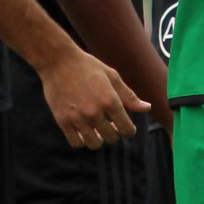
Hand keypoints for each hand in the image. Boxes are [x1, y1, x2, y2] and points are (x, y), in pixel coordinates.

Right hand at [36, 44, 151, 148]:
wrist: (57, 60)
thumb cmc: (86, 66)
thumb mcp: (111, 76)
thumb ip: (129, 96)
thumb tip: (147, 108)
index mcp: (110, 101)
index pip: (127, 129)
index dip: (128, 129)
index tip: (124, 125)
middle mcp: (95, 112)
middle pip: (112, 138)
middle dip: (113, 132)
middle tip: (108, 123)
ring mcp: (78, 118)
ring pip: (94, 143)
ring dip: (98, 138)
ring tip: (95, 128)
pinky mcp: (63, 120)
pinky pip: (76, 142)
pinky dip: (81, 140)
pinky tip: (82, 130)